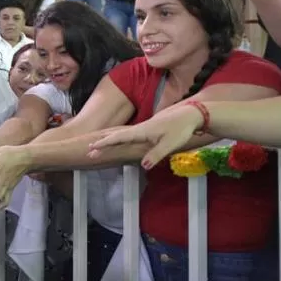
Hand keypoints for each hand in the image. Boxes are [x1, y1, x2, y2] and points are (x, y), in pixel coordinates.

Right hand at [88, 103, 203, 169]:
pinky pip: (129, 134)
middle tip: (89, 149)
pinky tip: (120, 141)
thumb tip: (143, 166)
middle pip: (117, 135)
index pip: (119, 138)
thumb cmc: (181, 129)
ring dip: (110, 140)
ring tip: (99, 145)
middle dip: (103, 142)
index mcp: (141, 132)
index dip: (105, 143)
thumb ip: (156, 155)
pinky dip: (120, 138)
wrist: (191, 114)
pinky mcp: (149, 128)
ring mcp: (144, 128)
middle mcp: (140, 129)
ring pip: (123, 134)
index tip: (92, 148)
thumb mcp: (169, 144)